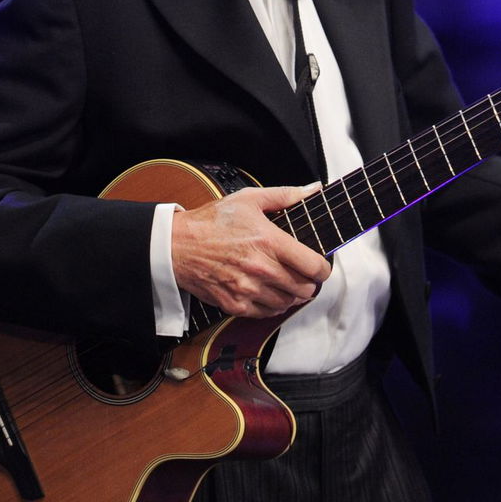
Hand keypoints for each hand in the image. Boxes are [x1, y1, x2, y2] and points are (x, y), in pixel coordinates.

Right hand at [171, 184, 331, 317]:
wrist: (177, 245)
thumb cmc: (211, 221)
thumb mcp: (249, 199)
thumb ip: (285, 195)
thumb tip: (313, 189)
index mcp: (270, 242)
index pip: (313, 266)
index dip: (323, 269)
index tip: (321, 267)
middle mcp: (262, 268)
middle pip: (304, 289)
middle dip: (309, 283)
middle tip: (306, 276)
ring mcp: (248, 289)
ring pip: (287, 303)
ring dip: (292, 296)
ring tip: (288, 285)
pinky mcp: (234, 303)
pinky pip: (265, 313)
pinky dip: (273, 306)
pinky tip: (271, 294)